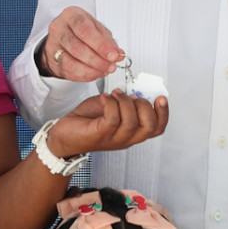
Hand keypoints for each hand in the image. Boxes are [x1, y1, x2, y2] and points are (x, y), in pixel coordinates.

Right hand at [37, 7, 121, 81]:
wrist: (62, 36)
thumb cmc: (80, 29)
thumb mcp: (96, 28)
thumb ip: (108, 40)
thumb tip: (118, 54)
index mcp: (71, 15)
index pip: (85, 30)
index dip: (101, 45)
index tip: (113, 55)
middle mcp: (59, 29)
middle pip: (77, 48)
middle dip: (98, 60)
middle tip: (111, 65)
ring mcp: (53, 45)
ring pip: (71, 63)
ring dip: (91, 70)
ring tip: (104, 70)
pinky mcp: (52, 60)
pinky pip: (68, 72)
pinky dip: (84, 76)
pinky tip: (94, 73)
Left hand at [49, 91, 167, 157]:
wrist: (64, 135)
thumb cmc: (88, 121)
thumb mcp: (112, 108)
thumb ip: (126, 102)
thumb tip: (135, 90)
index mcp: (132, 132)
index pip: (157, 128)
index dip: (163, 113)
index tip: (160, 97)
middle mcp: (126, 138)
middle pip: (149, 127)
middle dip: (145, 106)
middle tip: (132, 96)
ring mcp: (113, 138)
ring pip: (131, 121)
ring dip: (125, 102)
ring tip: (115, 95)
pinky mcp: (100, 134)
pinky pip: (113, 118)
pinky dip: (111, 103)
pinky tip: (104, 99)